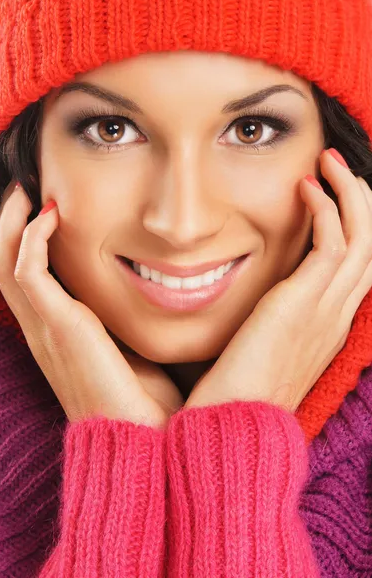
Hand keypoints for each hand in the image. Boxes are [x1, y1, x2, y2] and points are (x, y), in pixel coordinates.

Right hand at [0, 181, 182, 427]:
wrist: (140, 439)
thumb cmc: (139, 399)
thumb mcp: (126, 350)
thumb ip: (120, 323)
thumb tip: (144, 295)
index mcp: (55, 334)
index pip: (23, 279)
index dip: (24, 241)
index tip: (45, 209)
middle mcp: (41, 329)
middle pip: (2, 264)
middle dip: (10, 223)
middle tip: (27, 189)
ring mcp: (45, 328)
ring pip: (4, 262)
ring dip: (13, 223)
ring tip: (30, 193)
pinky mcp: (59, 326)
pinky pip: (27, 272)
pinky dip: (32, 239)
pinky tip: (52, 217)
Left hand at [184, 149, 371, 412]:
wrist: (231, 427)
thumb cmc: (237, 391)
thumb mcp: (265, 351)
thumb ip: (275, 321)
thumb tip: (264, 300)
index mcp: (329, 326)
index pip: (360, 266)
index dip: (356, 227)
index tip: (334, 197)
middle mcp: (338, 315)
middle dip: (362, 200)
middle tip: (336, 168)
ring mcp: (327, 309)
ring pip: (365, 236)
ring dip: (350, 192)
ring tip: (326, 163)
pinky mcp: (305, 302)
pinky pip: (334, 241)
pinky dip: (326, 207)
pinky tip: (304, 187)